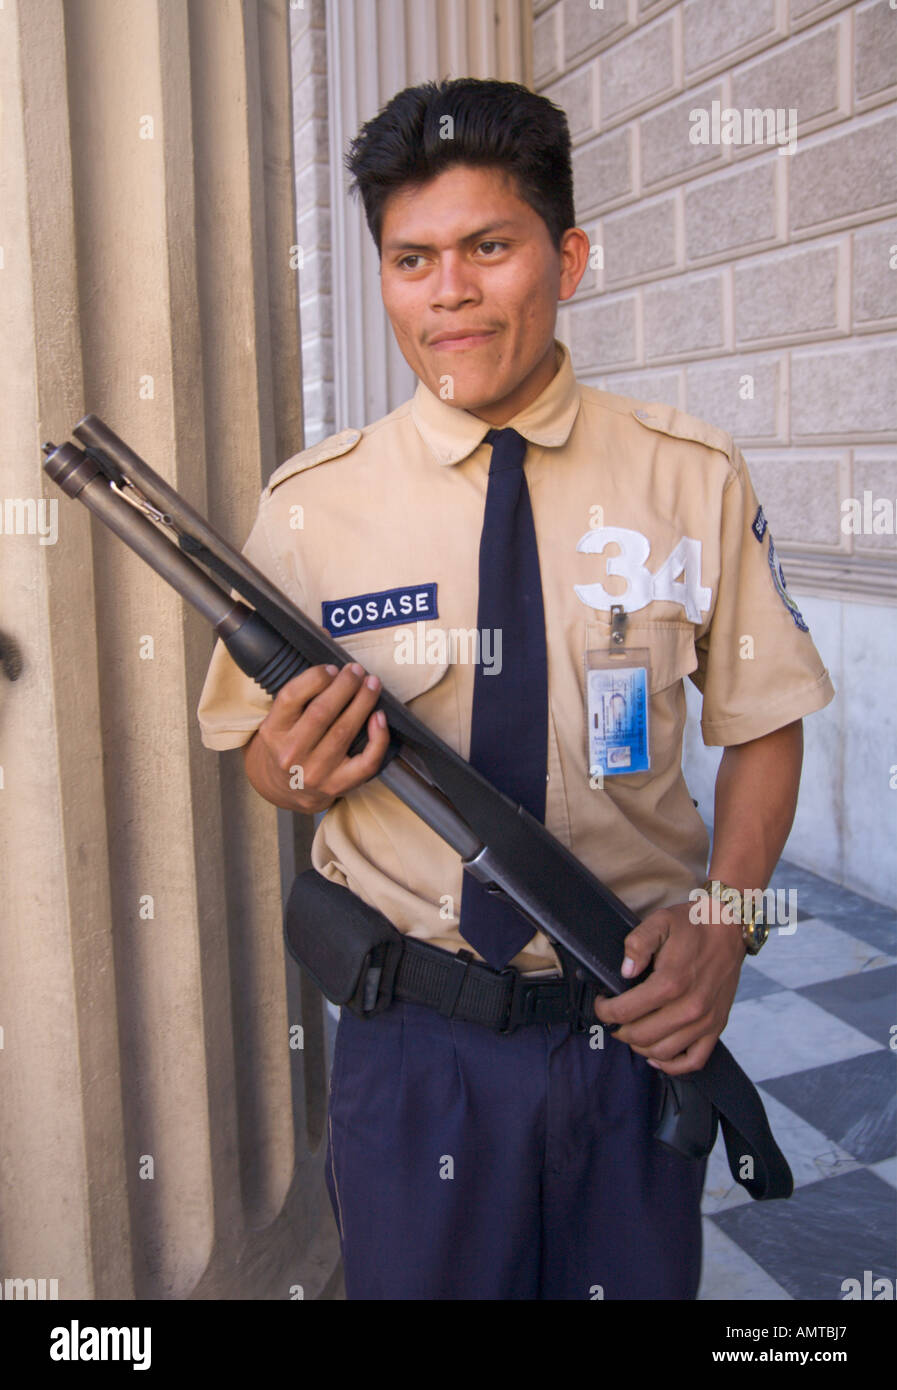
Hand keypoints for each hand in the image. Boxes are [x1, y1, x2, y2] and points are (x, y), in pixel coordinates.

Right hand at [242, 662, 391, 812]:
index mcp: (272, 732)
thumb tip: (324, 634)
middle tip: (357, 671)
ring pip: (345, 732)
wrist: (282, 788)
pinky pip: (365, 762)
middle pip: (322, 712)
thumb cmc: (285, 743)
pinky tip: (380, 717)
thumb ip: (301, 683)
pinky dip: (378, 738)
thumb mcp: (280, 716)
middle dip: (345, 686)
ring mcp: (315, 772)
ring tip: (372, 684)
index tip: (332, 667)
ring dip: (363, 702)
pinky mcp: (337, 785)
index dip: (316, 677)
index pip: (291, 697)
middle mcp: (291, 754)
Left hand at [592, 901, 746, 1074]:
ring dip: (640, 1047)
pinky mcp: (717, 1026)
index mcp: (671, 982)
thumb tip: (625, 971)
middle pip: (640, 1036)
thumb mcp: (660, 922)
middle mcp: (689, 1007)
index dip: (604, 1011)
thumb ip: (638, 943)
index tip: (601, 1004)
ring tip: (632, 1031)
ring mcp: (705, 1020)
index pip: (624, 1011)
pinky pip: (694, 1060)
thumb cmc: (694, 925)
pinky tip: (658, 1055)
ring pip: (662, 1052)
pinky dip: (672, 1065)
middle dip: (619, 1030)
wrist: (731, 928)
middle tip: (614, 1018)